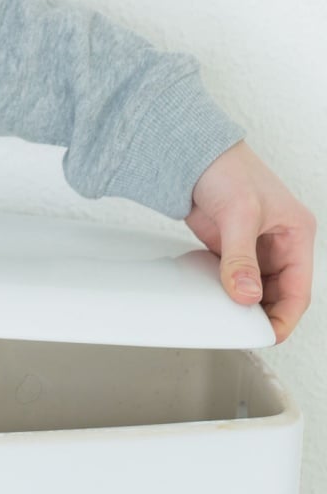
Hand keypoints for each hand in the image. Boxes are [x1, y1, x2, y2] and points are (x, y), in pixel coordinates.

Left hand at [186, 141, 315, 342]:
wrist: (194, 156)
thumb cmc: (228, 170)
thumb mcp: (240, 215)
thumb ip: (241, 258)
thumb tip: (246, 294)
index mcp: (296, 236)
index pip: (298, 290)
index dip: (284, 317)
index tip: (266, 336)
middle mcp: (279, 244)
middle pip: (278, 294)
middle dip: (262, 314)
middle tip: (241, 331)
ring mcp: (253, 248)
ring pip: (255, 290)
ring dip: (242, 304)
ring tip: (227, 319)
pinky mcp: (230, 249)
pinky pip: (233, 279)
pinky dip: (226, 292)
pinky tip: (214, 300)